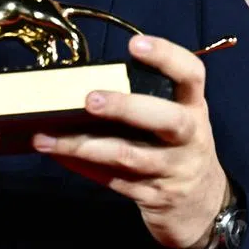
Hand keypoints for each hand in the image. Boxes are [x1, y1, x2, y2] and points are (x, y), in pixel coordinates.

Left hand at [32, 35, 229, 248]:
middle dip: (126, 107)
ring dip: (83, 145)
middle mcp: (190, 137)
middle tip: (90, 99)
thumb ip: (148, 99)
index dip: (166, 56)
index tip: (135, 44)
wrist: (202, 204)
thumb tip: (85, 81)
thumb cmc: (178, 146)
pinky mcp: (153, 196)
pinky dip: (83, 167)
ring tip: (46, 138)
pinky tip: (58, 155)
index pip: (191, 75)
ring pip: (128, 156)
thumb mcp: (177, 117)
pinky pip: (113, 180)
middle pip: (167, 119)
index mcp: (193, 107)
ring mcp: (173, 170)